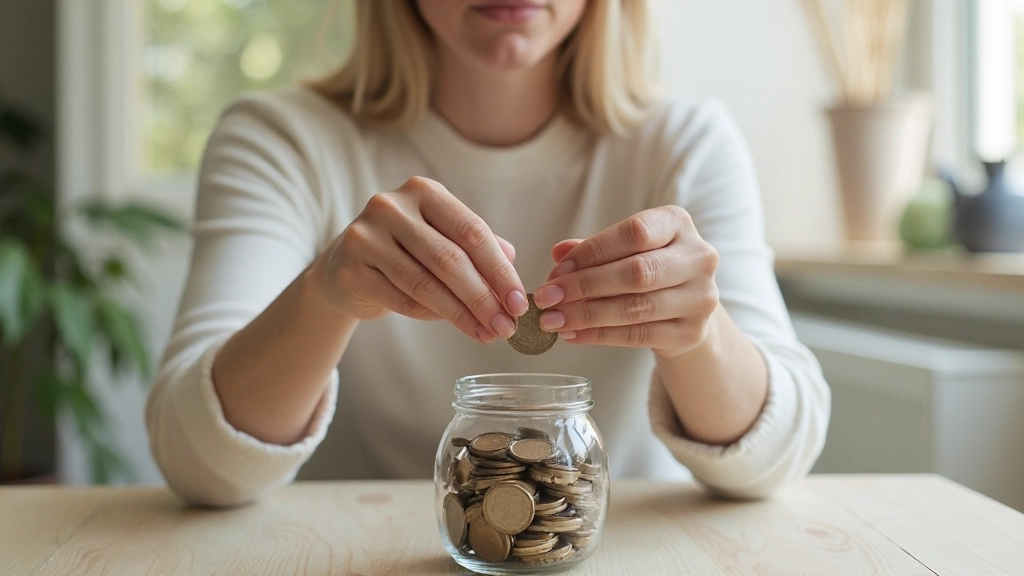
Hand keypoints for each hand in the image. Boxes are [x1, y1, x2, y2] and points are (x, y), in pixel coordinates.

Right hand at [311, 176, 528, 341]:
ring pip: (426, 284)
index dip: (500, 271)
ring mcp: (366, 237)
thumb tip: (513, 263)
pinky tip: (455, 325)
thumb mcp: (443, 238)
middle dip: (484, 298)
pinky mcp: (351, 270)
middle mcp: (391, 207)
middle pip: (450, 259)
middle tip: (507, 326)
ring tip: (487, 333)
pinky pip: (403, 300)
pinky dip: (432, 316)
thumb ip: (477, 247)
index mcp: (423, 191)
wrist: (344, 268)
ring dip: (462, 315)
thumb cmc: (406, 252)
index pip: (472, 232)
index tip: (520, 303)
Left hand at [532, 206, 719, 356]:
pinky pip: (638, 335)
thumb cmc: (649, 267)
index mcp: (678, 224)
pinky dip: (599, 336)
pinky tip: (573, 334)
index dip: (592, 251)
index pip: (635, 232)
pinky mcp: (692, 332)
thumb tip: (558, 253)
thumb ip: (594, 248)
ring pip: (636, 308)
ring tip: (553, 319)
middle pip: (636, 273)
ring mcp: (700, 297)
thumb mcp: (625, 249)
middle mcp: (698, 257)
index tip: (557, 270)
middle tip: (547, 298)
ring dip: (586, 315)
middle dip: (584, 286)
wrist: (687, 307)